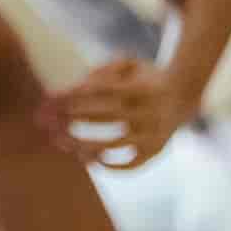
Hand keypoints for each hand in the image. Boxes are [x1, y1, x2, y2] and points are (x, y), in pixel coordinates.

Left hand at [41, 57, 197, 169]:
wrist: (182, 97)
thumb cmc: (144, 78)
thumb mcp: (129, 64)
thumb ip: (102, 70)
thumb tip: (71, 89)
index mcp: (146, 87)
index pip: (107, 89)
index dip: (77, 92)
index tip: (51, 96)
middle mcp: (153, 111)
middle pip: (109, 115)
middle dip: (74, 116)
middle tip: (48, 119)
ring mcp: (156, 133)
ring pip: (116, 144)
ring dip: (85, 146)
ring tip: (62, 142)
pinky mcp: (156, 150)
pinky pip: (133, 165)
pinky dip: (112, 167)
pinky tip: (93, 160)